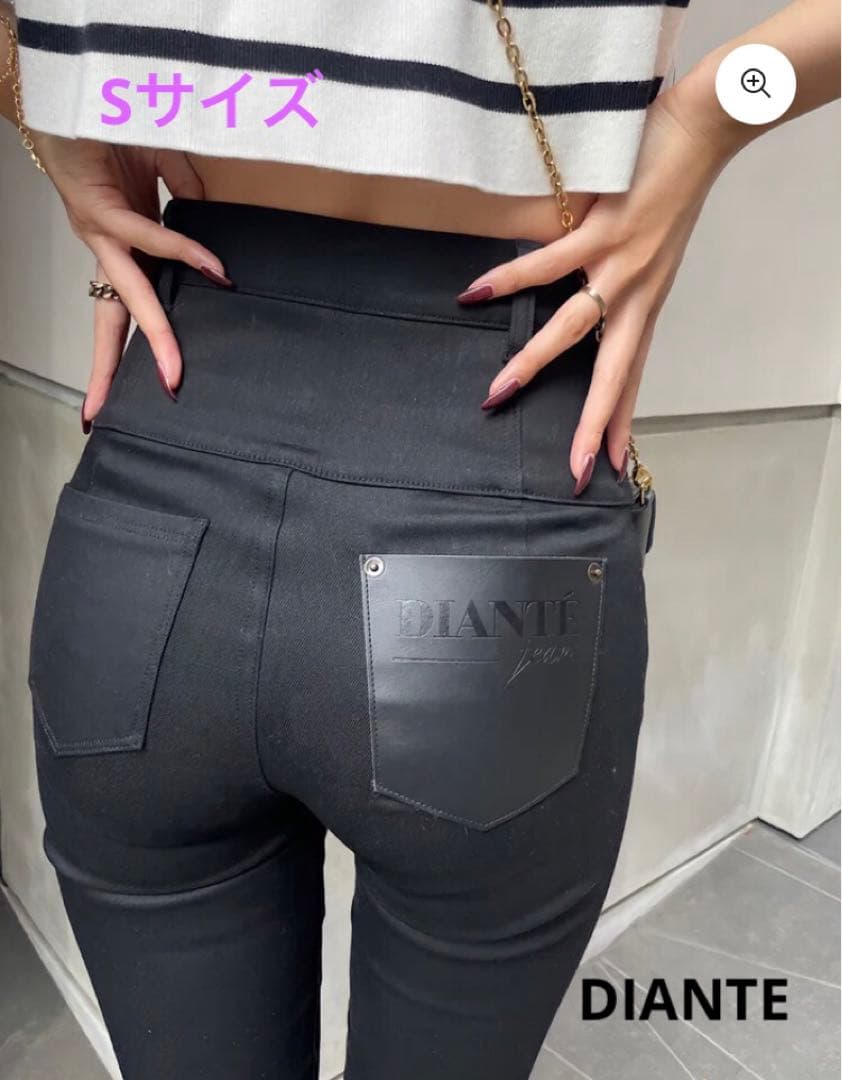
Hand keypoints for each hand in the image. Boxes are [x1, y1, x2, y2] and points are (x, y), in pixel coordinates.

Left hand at [33, 134, 231, 428]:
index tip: (126, 395)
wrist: (70, 86)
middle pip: (113, 319)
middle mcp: (105, 245)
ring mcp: (97, 229)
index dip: (130, 348)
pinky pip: (145, 236)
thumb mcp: (162, 166)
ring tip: (175, 370)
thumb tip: (208, 226)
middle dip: (125, 368)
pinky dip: (181, 252)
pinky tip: (213, 270)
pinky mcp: (96, 204)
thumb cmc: (110, 123)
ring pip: (125, 294)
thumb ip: (186, 197)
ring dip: (152, 335)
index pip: (126, 305)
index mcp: (121, 242)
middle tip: (141, 407)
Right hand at [456, 89, 731, 493]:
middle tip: (572, 470)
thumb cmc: (671, 186)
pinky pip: (547, 263)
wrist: (706, 130)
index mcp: (646, 305)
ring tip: (496, 392)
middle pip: (612, 375)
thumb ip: (610, 279)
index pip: (630, 377)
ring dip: (532, 363)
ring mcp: (622, 265)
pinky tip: (475, 294)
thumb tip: (564, 296)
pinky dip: (508, 278)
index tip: (610, 467)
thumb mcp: (648, 250)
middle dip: (591, 425)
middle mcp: (638, 296)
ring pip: (571, 328)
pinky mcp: (606, 229)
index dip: (619, 423)